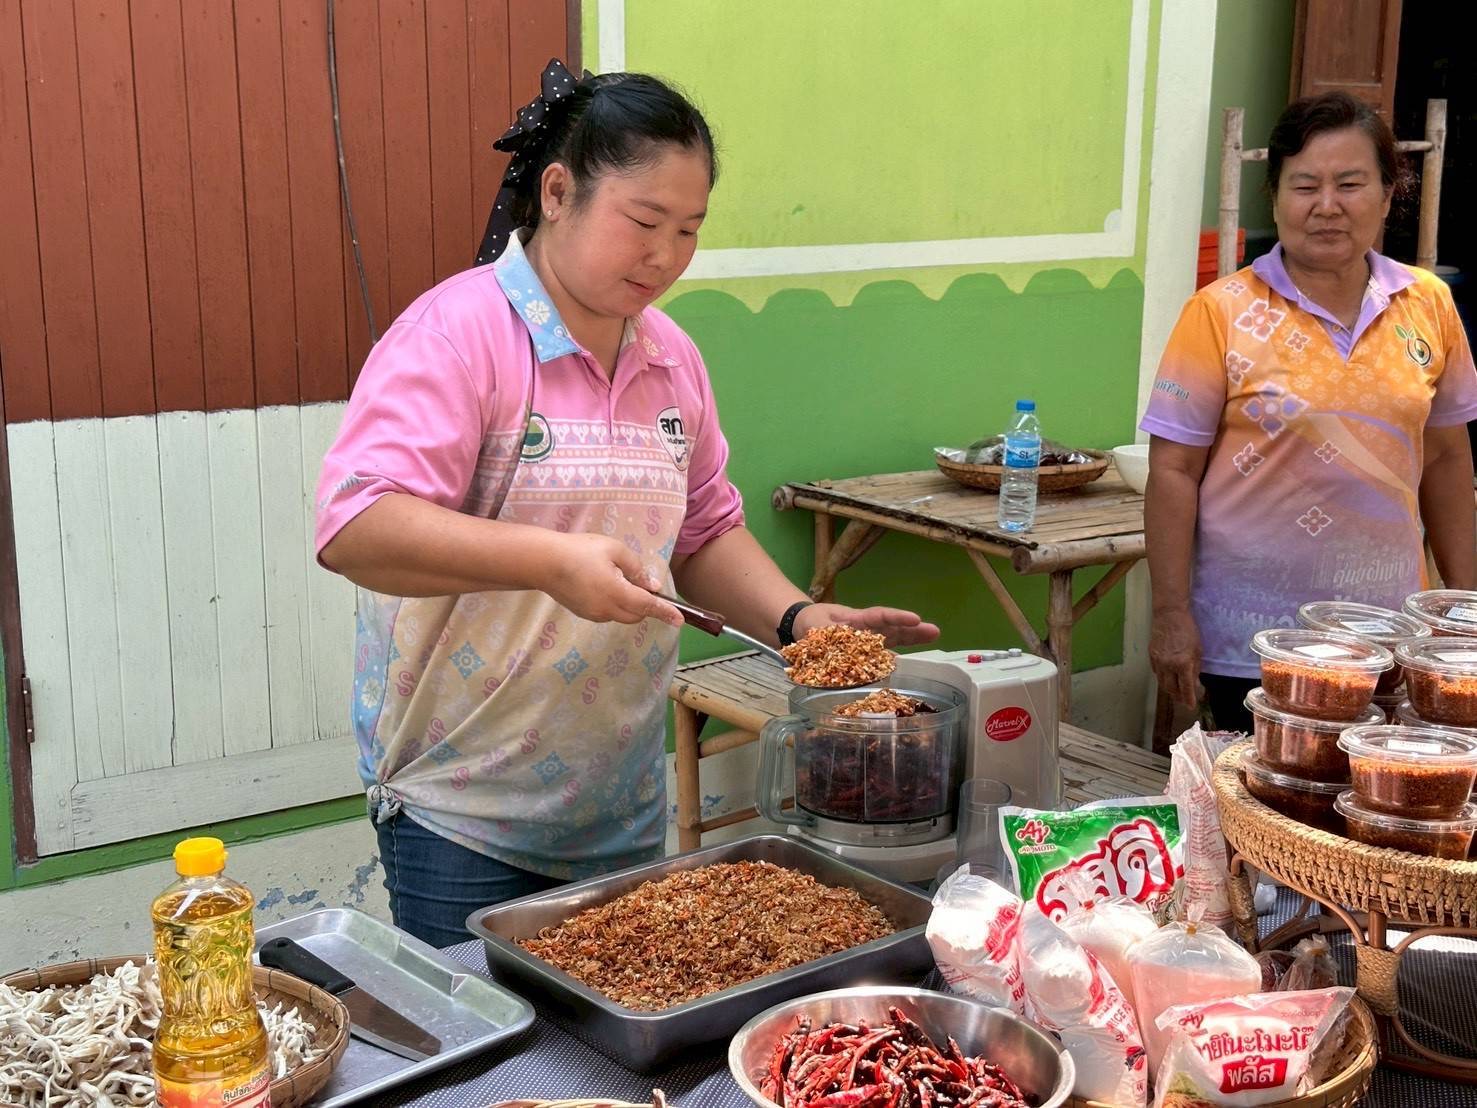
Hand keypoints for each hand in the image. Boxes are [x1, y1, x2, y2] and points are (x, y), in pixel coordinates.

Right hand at [540, 533, 682, 626]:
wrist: (544, 562)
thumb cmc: (581, 550)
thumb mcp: (614, 550)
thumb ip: (636, 569)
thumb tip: (652, 586)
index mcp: (617, 593)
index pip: (648, 606)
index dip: (665, 612)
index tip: (680, 620)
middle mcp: (607, 609)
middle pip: (636, 615)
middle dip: (645, 606)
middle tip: (642, 584)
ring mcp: (594, 614)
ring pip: (622, 616)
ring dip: (629, 605)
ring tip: (617, 580)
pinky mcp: (584, 614)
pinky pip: (607, 613)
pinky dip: (614, 605)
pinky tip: (602, 586)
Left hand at [793, 603, 940, 648]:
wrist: (801, 626)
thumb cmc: (811, 621)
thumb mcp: (814, 625)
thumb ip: (824, 634)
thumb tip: (837, 645)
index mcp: (856, 619)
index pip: (879, 616)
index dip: (896, 618)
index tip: (915, 618)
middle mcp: (866, 629)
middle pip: (893, 628)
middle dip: (913, 629)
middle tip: (935, 631)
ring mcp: (867, 641)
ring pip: (893, 639)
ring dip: (911, 640)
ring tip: (932, 636)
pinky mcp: (863, 654)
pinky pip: (881, 656)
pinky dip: (892, 660)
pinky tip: (905, 666)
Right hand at [1150, 606, 1201, 708]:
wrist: (1169, 615)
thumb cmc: (1188, 630)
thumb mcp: (1198, 650)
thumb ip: (1195, 668)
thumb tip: (1194, 683)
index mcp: (1183, 664)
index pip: (1186, 688)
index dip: (1188, 699)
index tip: (1191, 706)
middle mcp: (1168, 665)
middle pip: (1171, 688)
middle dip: (1178, 696)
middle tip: (1183, 700)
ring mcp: (1158, 661)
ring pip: (1162, 682)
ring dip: (1169, 689)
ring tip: (1175, 692)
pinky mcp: (1151, 656)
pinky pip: (1156, 672)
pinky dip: (1163, 677)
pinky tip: (1168, 677)